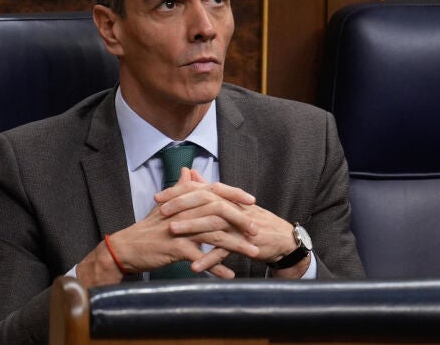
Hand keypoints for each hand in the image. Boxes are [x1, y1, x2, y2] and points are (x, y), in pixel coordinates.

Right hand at [76, 168, 260, 285]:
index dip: (234, 194)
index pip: (214, 191)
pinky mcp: (175, 248)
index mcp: (183, 199)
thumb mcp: (165, 205)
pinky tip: (229, 276)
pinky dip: (216, 267)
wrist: (126, 248)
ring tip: (253, 253)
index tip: (252, 201)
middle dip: (241, 220)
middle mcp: (184, 211)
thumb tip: (189, 171)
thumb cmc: (148, 229)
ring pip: (215, 235)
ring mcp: (180, 229)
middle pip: (219, 211)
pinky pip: (202, 258)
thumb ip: (181, 188)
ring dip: (236, 245)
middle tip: (257, 230)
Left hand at [160, 173, 305, 274]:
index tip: (157, 197)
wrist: (281, 239)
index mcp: (226, 198)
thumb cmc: (252, 222)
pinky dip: (210, 259)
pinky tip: (194, 266)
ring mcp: (239, 224)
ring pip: (213, 223)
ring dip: (192, 227)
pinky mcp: (246, 242)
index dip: (178, 192)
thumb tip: (190, 173)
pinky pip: (225, 250)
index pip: (200, 190)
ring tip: (172, 232)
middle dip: (181, 205)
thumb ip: (208, 190)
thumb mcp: (230, 204)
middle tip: (161, 212)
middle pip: (205, 201)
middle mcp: (232, 207)